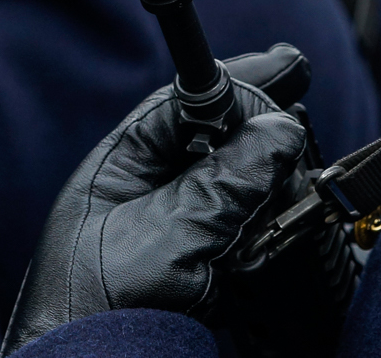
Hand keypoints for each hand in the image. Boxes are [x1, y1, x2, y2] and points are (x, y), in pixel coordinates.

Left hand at [1, 48, 314, 354]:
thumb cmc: (88, 312)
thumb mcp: (165, 236)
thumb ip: (225, 182)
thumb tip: (277, 131)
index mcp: (119, 169)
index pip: (184, 105)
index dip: (236, 87)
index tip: (287, 67)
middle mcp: (143, 196)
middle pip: (218, 146)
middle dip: (257, 149)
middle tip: (292, 155)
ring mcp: (168, 238)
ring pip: (237, 195)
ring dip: (260, 202)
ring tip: (265, 217)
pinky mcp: (190, 276)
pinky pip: (239, 241)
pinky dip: (255, 244)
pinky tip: (250, 258)